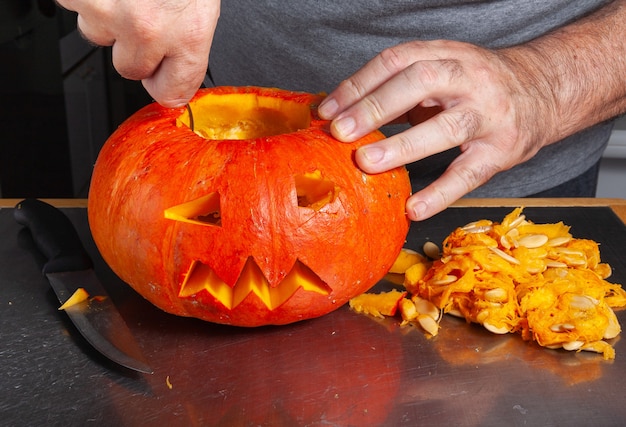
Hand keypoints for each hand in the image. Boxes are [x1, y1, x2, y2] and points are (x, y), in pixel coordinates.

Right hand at [57, 0, 220, 106]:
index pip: (171, 94)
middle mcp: (148, 30)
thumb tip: (177, 63)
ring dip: (107, 15)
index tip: (163, 76)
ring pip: (97, 35)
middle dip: (133, 45)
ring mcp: (108, 14)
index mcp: (188, 33)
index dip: (165, 82)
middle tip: (143, 12)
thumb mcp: (200, 1)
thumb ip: (188, 35)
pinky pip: (74, 6)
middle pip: (130, 69)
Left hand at [318, 40, 555, 220]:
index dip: (358, 84)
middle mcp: (470, 78)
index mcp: (447, 55)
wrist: (544, 91)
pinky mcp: (503, 150)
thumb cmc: (476, 86)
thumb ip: (399, 88)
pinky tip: (413, 208)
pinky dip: (441, 193)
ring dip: (403, 145)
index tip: (327, 111)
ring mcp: (489, 114)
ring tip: (367, 163)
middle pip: (420, 81)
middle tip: (341, 132)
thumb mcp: (442, 72)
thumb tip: (342, 115)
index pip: (396, 61)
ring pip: (447, 127)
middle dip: (376, 106)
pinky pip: (470, 173)